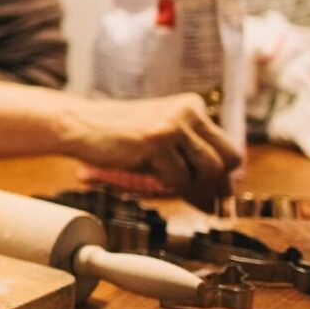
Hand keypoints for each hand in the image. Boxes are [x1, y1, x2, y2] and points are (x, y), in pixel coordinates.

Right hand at [70, 93, 241, 208]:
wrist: (79, 126)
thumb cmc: (119, 139)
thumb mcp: (162, 144)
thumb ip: (191, 162)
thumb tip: (221, 201)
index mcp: (192, 107)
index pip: (229, 147)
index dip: (222, 177)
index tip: (212, 196)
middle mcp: (188, 111)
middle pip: (230, 158)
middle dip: (214, 182)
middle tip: (191, 193)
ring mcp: (173, 123)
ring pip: (210, 170)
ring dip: (188, 183)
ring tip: (161, 176)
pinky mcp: (157, 139)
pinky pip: (180, 178)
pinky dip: (164, 183)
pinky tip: (145, 170)